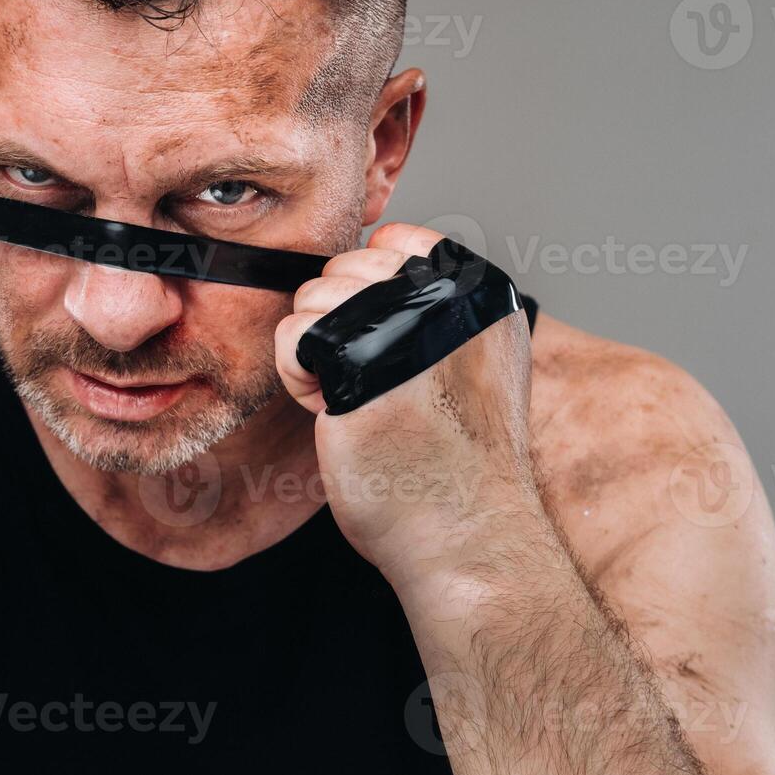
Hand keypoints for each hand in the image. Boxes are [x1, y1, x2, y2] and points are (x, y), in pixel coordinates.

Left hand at [275, 223, 536, 590]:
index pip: (397, 242)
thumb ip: (440, 308)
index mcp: (481, 293)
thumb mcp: (478, 363)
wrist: (468, 532)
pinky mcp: (359, 365)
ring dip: (315, 349)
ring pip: (314, 296)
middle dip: (338, 321)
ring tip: (353, 397)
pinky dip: (296, 373)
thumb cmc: (461, 460)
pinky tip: (328, 408)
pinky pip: (293, 335)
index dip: (367, 287)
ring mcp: (404, 328)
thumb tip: (378, 261)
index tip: (377, 339)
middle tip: (370, 381)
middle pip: (347, 267)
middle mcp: (448, 299)